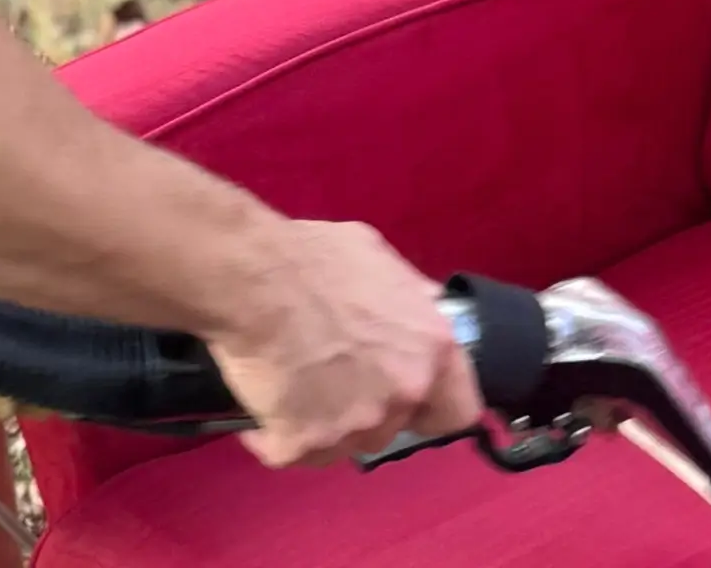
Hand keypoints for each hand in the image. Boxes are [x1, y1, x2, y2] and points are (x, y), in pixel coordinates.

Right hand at [207, 221, 483, 469]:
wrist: (252, 277)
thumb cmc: (316, 259)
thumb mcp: (381, 261)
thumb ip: (411, 298)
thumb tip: (424, 307)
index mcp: (432, 350)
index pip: (458, 411)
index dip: (431, 407)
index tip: (410, 401)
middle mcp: (403, 394)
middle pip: (392, 427)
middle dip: (366, 408)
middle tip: (332, 378)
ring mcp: (354, 425)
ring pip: (343, 444)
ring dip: (323, 425)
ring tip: (292, 389)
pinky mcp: (303, 443)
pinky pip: (290, 451)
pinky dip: (273, 436)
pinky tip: (260, 411)